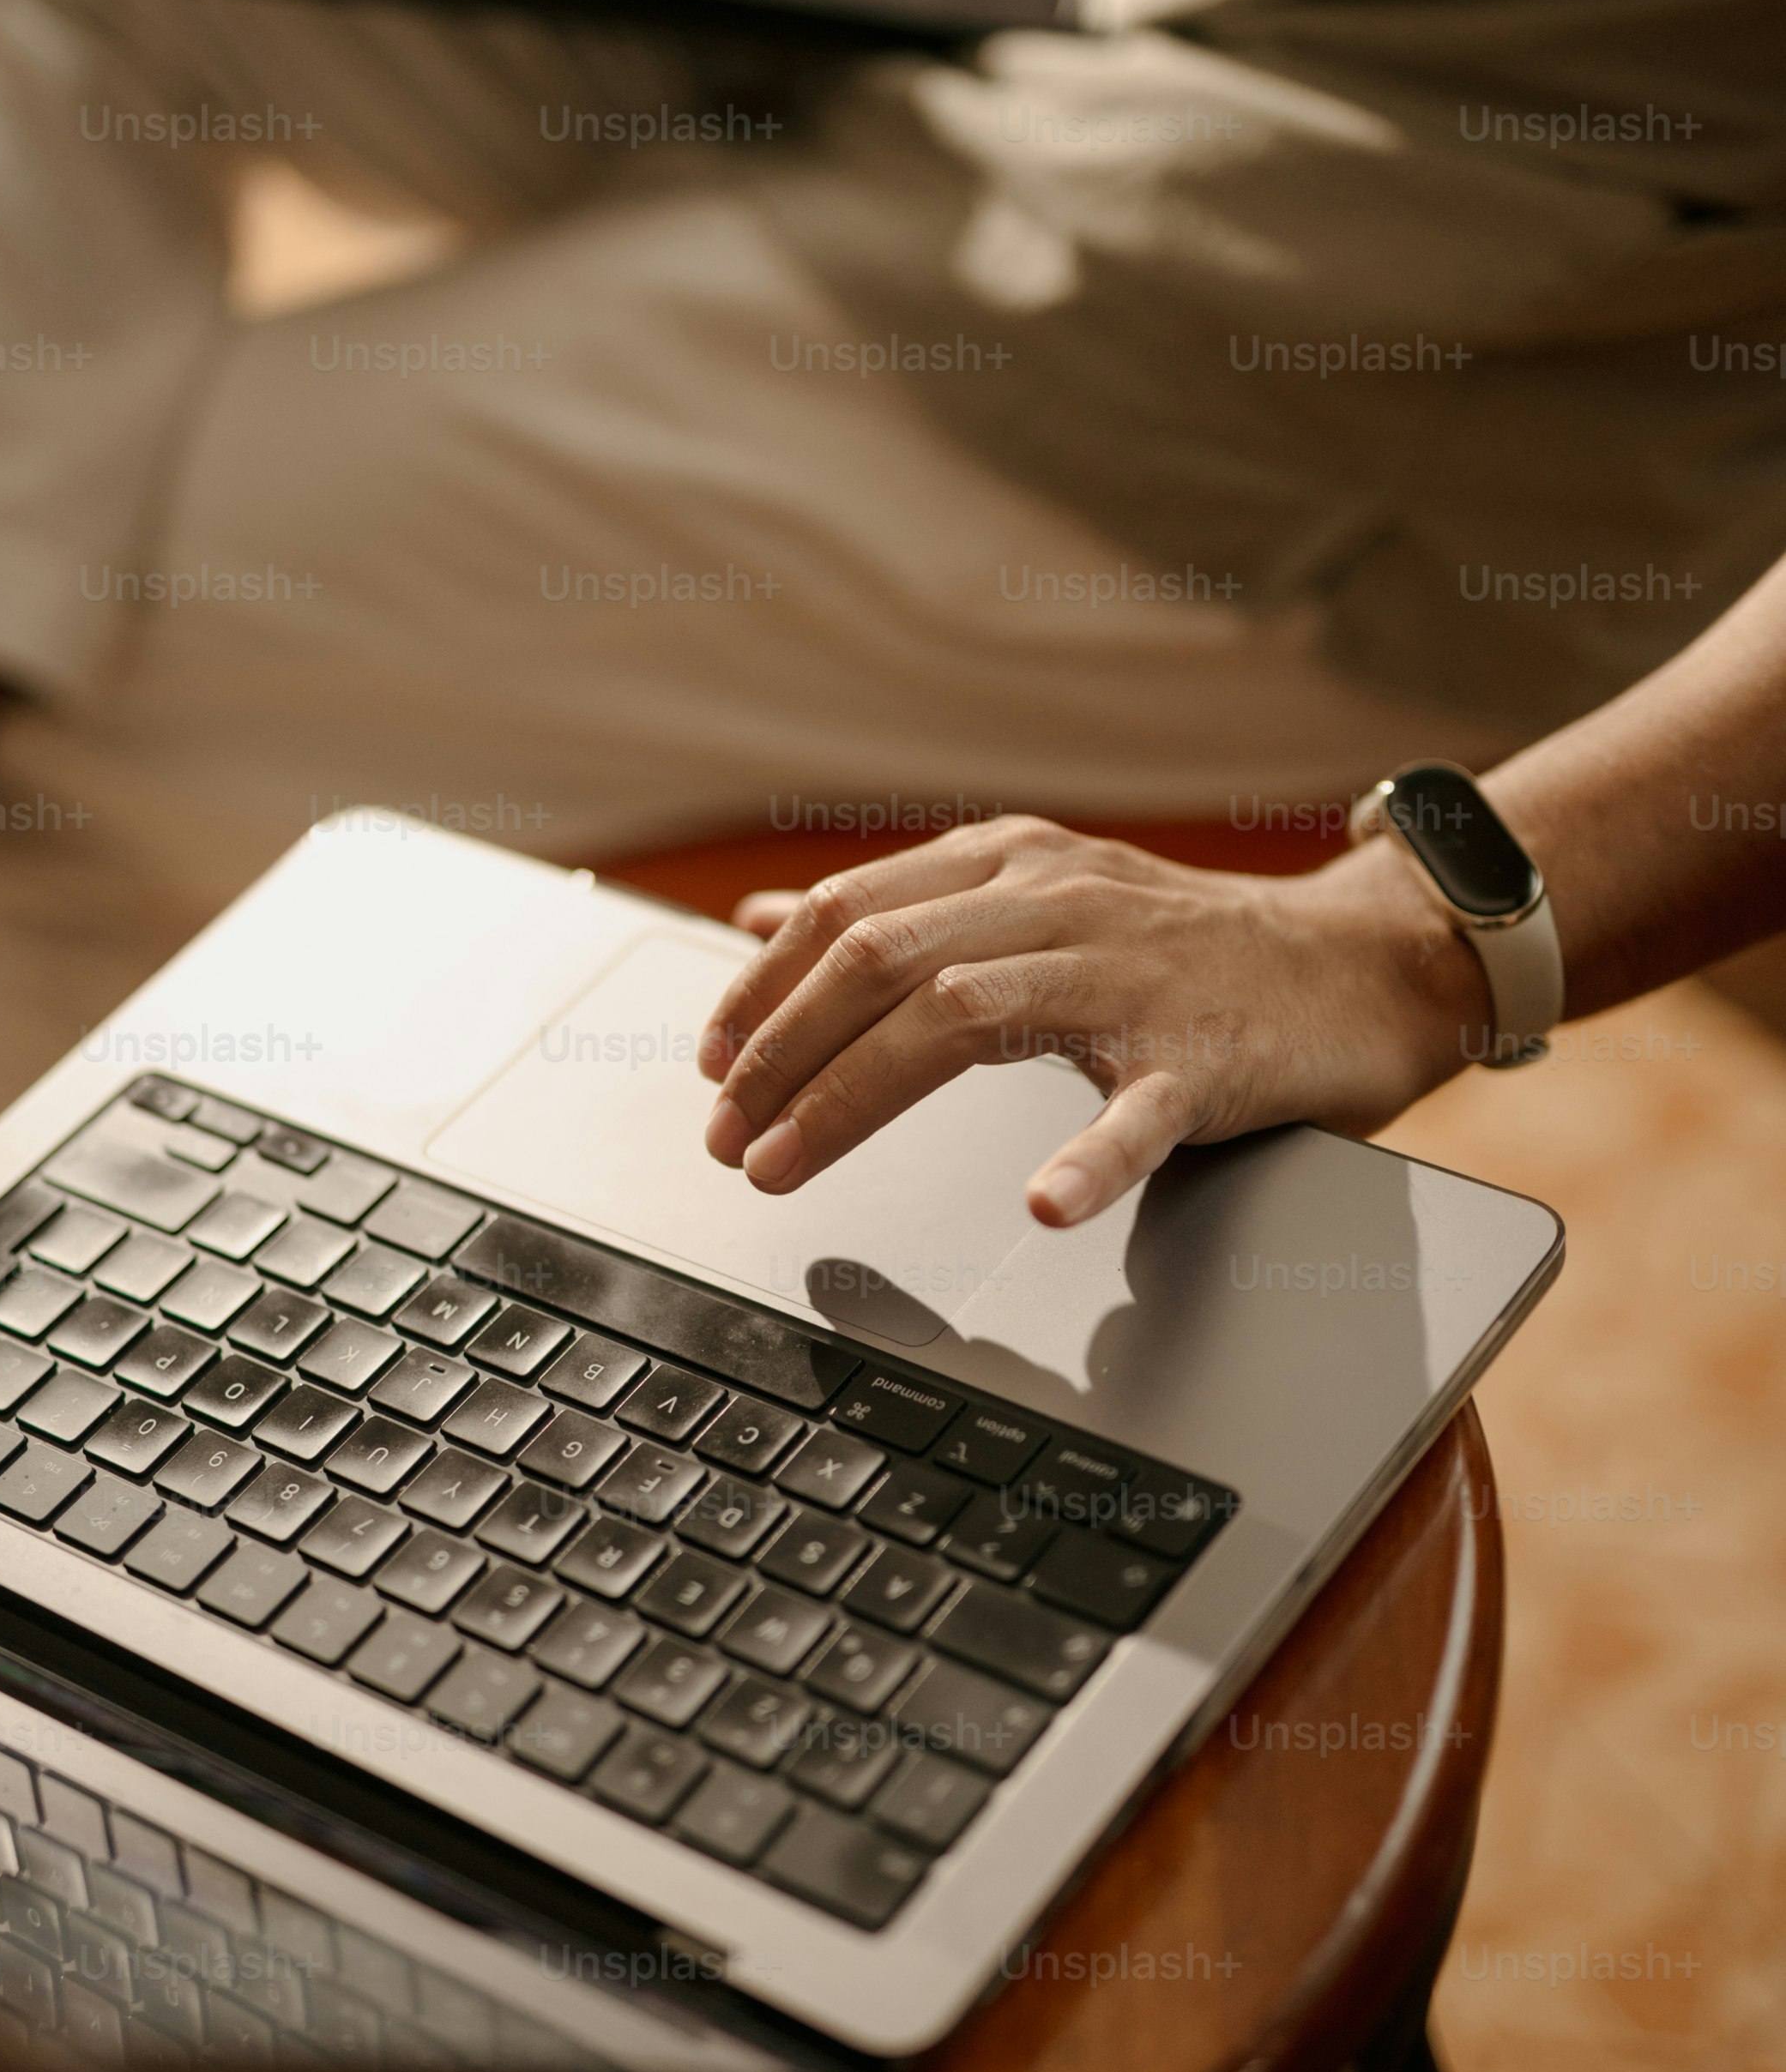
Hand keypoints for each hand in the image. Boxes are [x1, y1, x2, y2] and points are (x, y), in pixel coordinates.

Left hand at [697, 817, 1487, 1226]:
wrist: (1363, 965)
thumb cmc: (1187, 950)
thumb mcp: (1032, 903)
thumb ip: (904, 912)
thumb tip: (766, 920)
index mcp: (1010, 866)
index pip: (849, 913)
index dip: (761, 993)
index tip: (708, 1068)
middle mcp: (1058, 902)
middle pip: (881, 963)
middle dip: (780, 1055)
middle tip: (726, 1140)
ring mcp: (1134, 975)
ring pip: (965, 1020)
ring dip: (854, 1099)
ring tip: (787, 1168)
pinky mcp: (1210, 1054)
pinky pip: (1140, 1111)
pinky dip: (1088, 1159)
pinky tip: (1043, 1204)